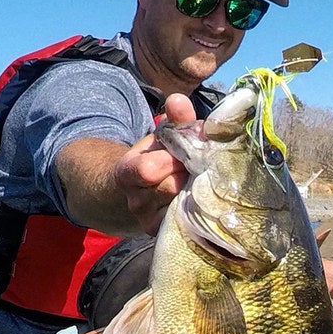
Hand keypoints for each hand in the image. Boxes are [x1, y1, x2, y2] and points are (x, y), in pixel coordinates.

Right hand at [114, 94, 195, 234]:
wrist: (141, 191)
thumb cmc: (159, 158)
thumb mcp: (164, 137)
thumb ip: (174, 119)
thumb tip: (179, 100)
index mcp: (126, 173)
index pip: (147, 170)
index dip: (171, 159)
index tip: (183, 152)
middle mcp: (135, 202)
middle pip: (171, 186)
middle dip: (190, 172)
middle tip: (202, 164)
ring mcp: (150, 222)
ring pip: (184, 203)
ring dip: (199, 188)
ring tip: (204, 178)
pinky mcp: (166, 233)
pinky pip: (190, 220)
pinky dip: (201, 206)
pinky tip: (206, 196)